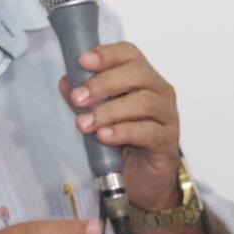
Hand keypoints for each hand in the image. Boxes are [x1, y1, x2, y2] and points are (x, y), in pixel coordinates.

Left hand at [57, 42, 181, 209]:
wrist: (142, 180)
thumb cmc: (122, 141)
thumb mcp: (97, 115)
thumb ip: (84, 98)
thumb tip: (65, 82)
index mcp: (143, 78)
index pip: (130, 54)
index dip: (107, 54)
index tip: (83, 61)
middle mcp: (159, 91)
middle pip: (137, 74)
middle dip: (103, 83)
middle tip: (78, 98)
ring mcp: (167, 116)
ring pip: (143, 102)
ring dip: (109, 111)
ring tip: (85, 124)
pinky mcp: (168, 141)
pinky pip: (148, 131)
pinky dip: (123, 132)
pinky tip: (104, 137)